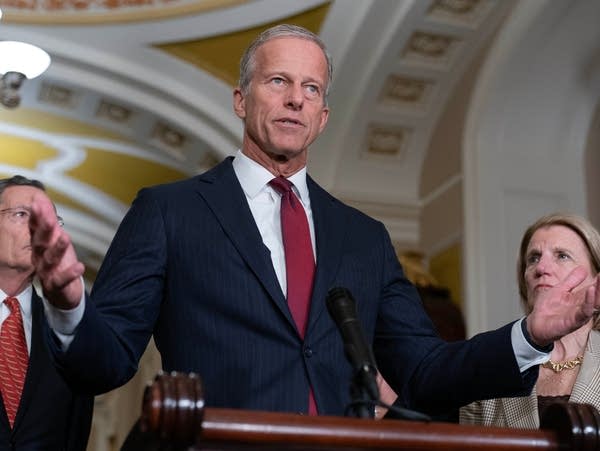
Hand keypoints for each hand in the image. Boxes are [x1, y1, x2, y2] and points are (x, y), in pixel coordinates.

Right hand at [29, 192, 83, 308]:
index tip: (37, 204)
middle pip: (39, 243)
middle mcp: (39, 258)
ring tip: (66, 238)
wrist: (63, 291)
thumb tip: (42, 200)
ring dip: (57, 249)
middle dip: (44, 231)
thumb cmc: (59, 262)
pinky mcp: (56, 286)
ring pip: (49, 260)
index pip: (34, 230)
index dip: (36, 218)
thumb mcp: (55, 239)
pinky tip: (79, 266)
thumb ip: (49, 221)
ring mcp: (47, 272)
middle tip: (50, 220)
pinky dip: (70, 274)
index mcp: (39, 246)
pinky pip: (61, 280)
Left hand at [527, 267, 599, 346]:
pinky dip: (588, 303)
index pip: (594, 288)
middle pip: (596, 296)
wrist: (535, 324)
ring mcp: (578, 315)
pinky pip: (583, 313)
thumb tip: (583, 268)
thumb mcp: (559, 289)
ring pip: (594, 304)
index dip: (599, 280)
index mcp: (579, 299)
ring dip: (598, 293)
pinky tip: (591, 292)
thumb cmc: (547, 309)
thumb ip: (572, 280)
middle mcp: (582, 307)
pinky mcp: (573, 322)